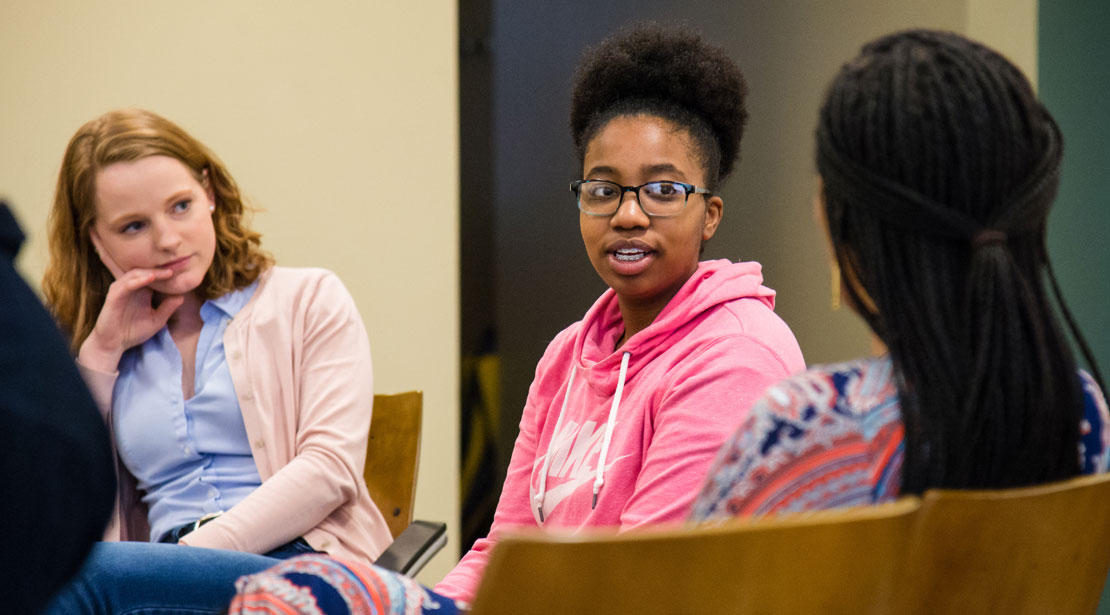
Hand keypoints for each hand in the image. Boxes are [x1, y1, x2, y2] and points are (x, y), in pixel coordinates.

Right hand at [77, 231, 185, 371]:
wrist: (113, 345)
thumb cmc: (133, 332)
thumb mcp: (156, 320)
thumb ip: (167, 308)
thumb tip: (182, 296)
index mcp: (142, 291)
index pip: (155, 276)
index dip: (168, 274)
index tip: (184, 272)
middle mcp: (131, 288)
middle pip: (146, 271)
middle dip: (161, 269)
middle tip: (178, 268)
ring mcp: (121, 291)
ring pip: (135, 274)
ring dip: (150, 272)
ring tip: (166, 273)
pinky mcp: (113, 297)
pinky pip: (125, 285)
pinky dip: (137, 281)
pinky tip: (149, 279)